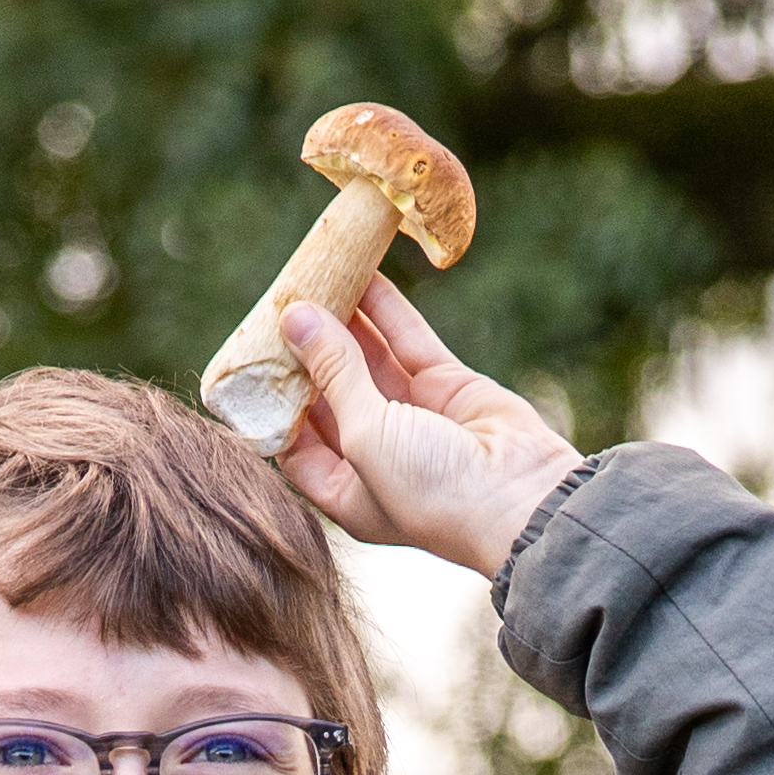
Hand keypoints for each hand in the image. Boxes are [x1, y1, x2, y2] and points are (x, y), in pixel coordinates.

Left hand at [276, 284, 581, 579]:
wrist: (522, 501)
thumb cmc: (435, 493)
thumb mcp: (366, 436)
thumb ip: (333, 372)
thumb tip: (296, 316)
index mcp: (349, 492)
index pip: (297, 444)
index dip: (273, 403)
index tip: (251, 359)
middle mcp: (377, 457)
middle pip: (329, 394)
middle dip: (304, 352)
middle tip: (278, 303)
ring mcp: (414, 418)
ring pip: (367, 359)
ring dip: (342, 320)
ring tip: (313, 276)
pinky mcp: (446, 386)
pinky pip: (407, 339)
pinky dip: (386, 308)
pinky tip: (361, 274)